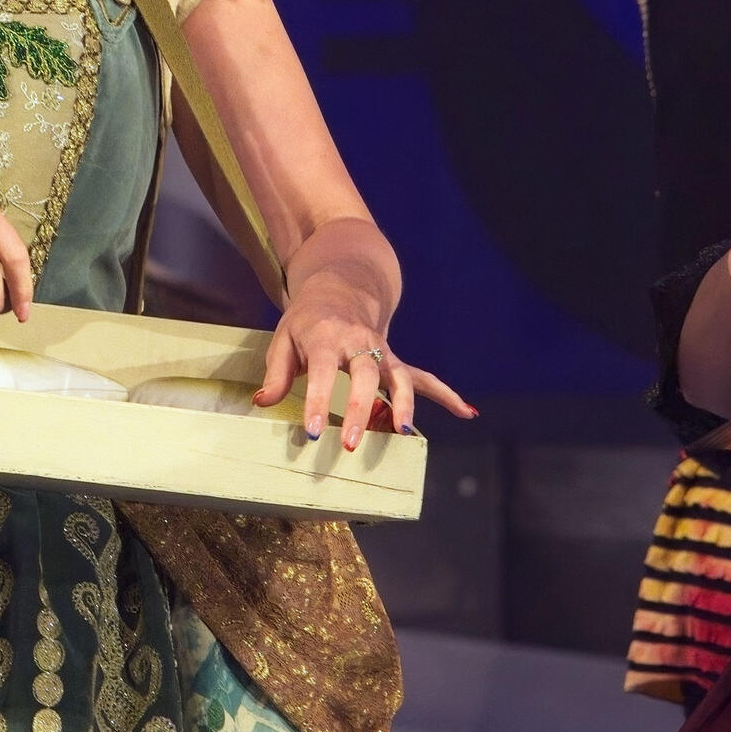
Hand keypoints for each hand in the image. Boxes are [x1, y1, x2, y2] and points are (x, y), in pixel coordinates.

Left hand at [254, 277, 474, 449]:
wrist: (341, 288)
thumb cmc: (307, 321)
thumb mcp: (284, 339)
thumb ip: (276, 373)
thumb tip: (263, 402)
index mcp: (326, 337)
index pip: (321, 371)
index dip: (317, 401)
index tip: (313, 431)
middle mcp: (359, 343)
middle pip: (365, 376)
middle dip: (360, 410)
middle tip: (351, 444)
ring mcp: (382, 352)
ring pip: (400, 376)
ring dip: (404, 404)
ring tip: (403, 431)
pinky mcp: (396, 361)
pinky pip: (424, 378)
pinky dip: (446, 395)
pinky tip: (467, 412)